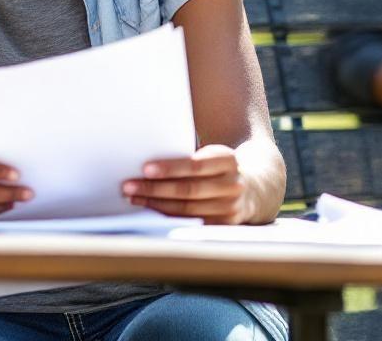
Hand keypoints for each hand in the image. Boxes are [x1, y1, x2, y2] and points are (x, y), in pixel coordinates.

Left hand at [122, 144, 251, 224]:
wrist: (253, 188)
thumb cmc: (217, 167)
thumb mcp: (212, 155)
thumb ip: (190, 157)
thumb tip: (146, 161)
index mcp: (228, 160)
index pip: (195, 165)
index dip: (170, 168)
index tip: (145, 168)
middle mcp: (232, 185)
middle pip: (188, 190)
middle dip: (155, 188)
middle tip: (129, 186)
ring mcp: (230, 207)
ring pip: (187, 209)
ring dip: (156, 204)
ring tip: (133, 198)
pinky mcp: (225, 225)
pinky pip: (191, 222)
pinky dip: (168, 217)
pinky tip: (150, 210)